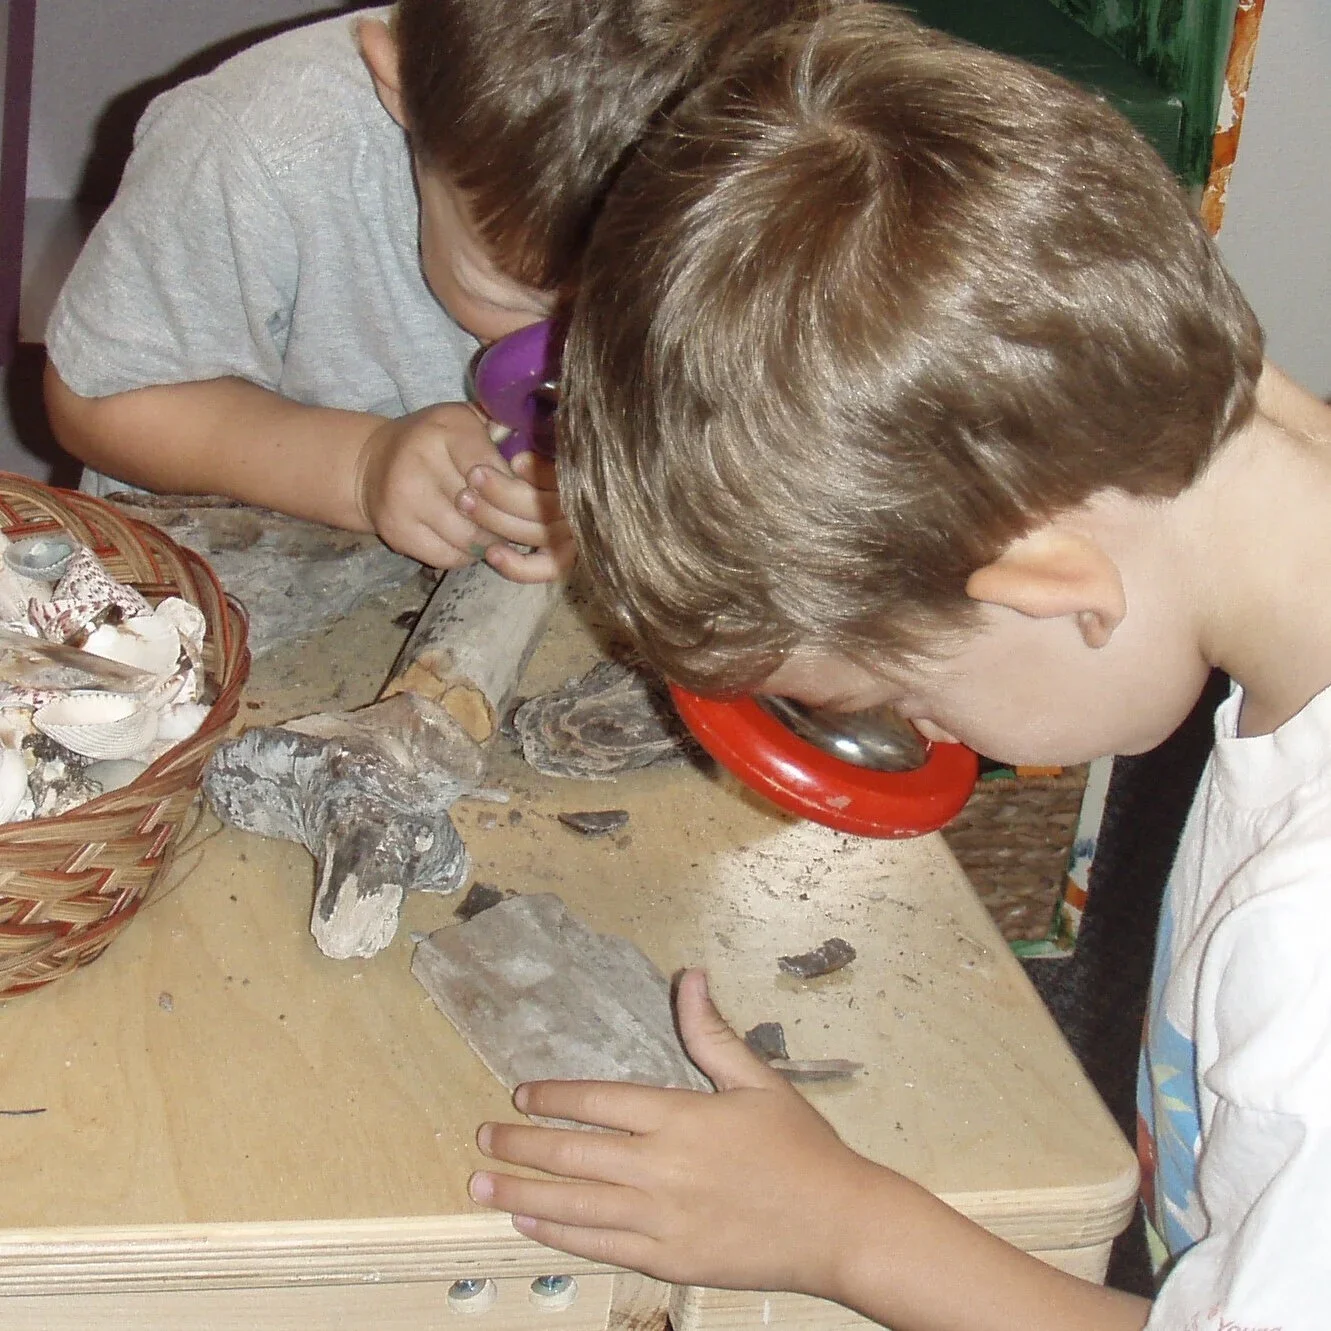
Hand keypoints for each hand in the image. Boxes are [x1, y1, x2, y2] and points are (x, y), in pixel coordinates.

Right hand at [355, 406, 571, 577]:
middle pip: (487, 511)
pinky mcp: (398, 531)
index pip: (496, 473)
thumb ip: (502, 427)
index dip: (515, 491)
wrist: (368, 466)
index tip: (523, 495)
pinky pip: (450, 557)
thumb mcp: (464, 421)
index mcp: (445, 430)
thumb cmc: (431, 442)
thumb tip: (549, 441)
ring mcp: (405, 500)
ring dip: (493, 543)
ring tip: (499, 534)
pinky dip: (468, 555)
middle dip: (510, 522)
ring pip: (472, 539)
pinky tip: (472, 543)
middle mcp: (420, 462)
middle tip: (522, 524)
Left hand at [469, 969, 877, 1296]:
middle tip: (481, 1136)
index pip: (598, 1101)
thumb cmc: (801, 1148)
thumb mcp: (759, 1081)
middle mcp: (661, 1167)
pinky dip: (558, 1236)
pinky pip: (600, 1246)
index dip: (554, 1097)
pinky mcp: (668, 1260)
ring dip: (521, 1193)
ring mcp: (661, 1219)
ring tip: (480, 1185)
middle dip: (520, 1143)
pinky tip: (529, 1226)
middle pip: (573, 1154)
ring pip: (574, 1205)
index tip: (521, 1092)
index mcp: (681, 1116)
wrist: (840, 1225)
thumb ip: (712, 1033)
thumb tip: (689, 976)